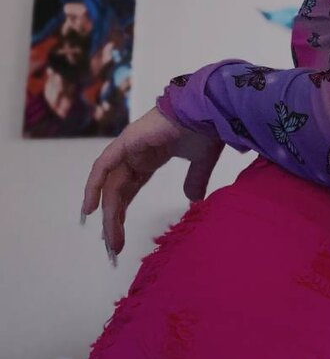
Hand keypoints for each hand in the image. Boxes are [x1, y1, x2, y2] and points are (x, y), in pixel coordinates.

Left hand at [81, 107, 224, 261]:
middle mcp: (135, 152)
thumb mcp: (201, 163)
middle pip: (117, 191)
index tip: (119, 238)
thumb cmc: (207, 130)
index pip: (129, 188)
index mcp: (150, 156)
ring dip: (109, 213)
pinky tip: (90, 209)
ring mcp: (128, 146)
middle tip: (113, 248)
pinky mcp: (127, 142)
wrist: (210, 110)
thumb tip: (192, 199)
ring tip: (109, 240)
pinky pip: (104, 166)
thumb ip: (195, 180)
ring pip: (111, 185)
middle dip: (114, 220)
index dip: (122, 211)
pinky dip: (94, 186)